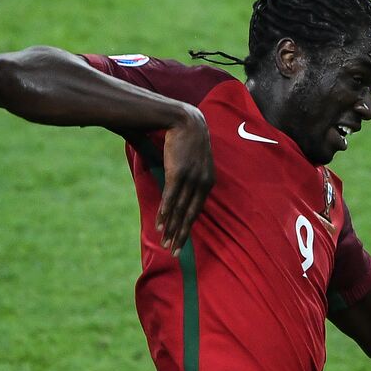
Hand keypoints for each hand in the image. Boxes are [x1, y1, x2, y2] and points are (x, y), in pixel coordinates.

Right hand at [155, 106, 214, 254]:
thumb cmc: (187, 138)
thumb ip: (190, 174)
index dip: (188, 227)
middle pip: (190, 214)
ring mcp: (191, 178)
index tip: (181, 241)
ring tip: (165, 242)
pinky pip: (171, 197)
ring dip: (171, 227)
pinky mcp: (178, 172)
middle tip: (174, 252)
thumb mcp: (195, 159)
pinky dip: (166, 212)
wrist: (184, 119)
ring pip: (180, 209)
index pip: (197, 210)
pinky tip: (161, 224)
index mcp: (208, 181)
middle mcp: (202, 182)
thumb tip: (181, 186)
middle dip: (181, 235)